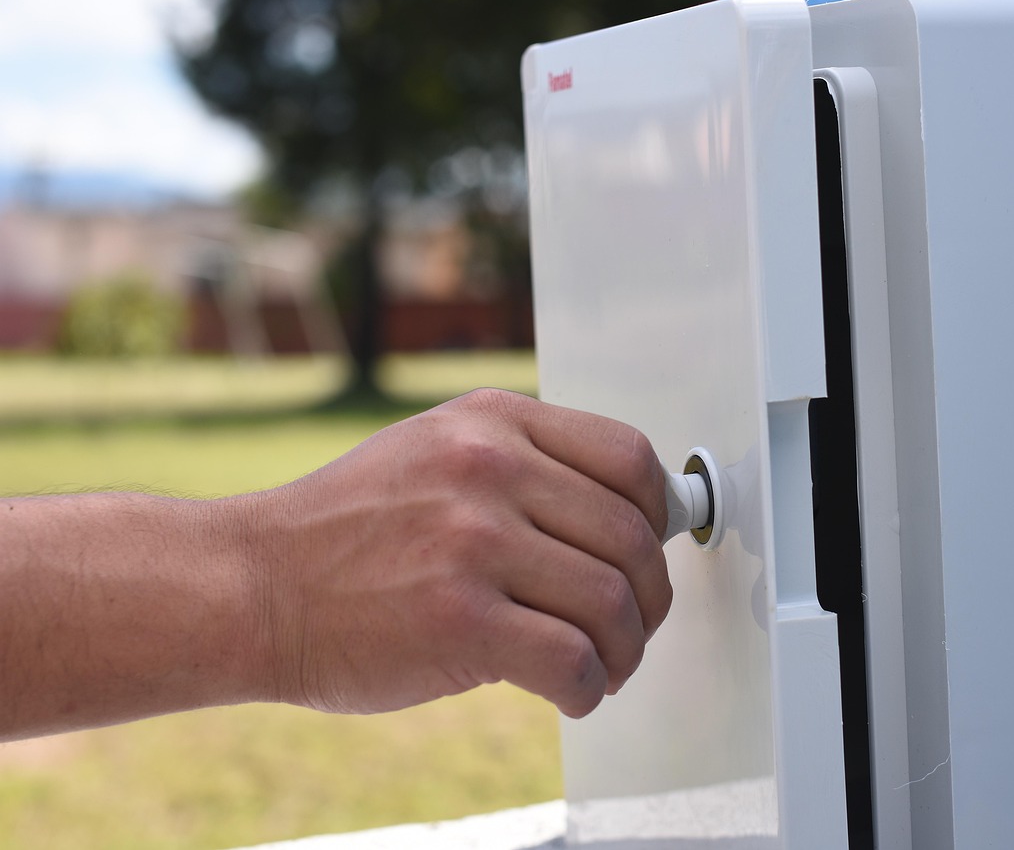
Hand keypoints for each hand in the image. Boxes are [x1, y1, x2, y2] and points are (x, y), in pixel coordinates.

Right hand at [243, 388, 670, 718]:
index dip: (660, 512)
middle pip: (631, 535)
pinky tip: (572, 692)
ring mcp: (472, 542)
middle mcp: (488, 468)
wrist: (251, 587)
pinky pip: (573, 660)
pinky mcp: (458, 621)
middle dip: (649, 597)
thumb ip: (525, 467)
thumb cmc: (345, 531)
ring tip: (606, 666)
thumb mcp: (435, 453)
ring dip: (626, 651)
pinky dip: (590, 688)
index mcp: (492, 422)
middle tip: (634, 626)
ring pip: (612, 602)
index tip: (653, 549)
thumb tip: (629, 520)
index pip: (628, 456)